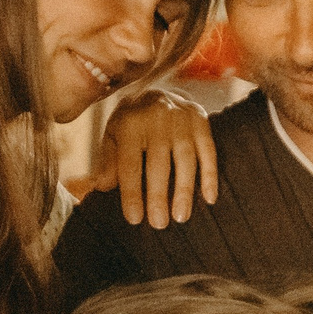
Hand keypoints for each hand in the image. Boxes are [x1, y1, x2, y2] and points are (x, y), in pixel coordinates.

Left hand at [88, 89, 217, 227]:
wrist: (156, 88)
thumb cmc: (131, 122)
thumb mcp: (113, 136)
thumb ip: (109, 160)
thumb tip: (103, 187)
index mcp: (130, 123)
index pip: (130, 164)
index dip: (132, 193)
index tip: (135, 219)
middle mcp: (156, 117)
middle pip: (158, 163)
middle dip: (159, 196)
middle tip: (159, 224)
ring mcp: (181, 118)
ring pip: (185, 159)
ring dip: (184, 190)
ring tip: (181, 217)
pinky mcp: (201, 119)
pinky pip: (208, 150)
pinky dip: (209, 175)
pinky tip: (209, 198)